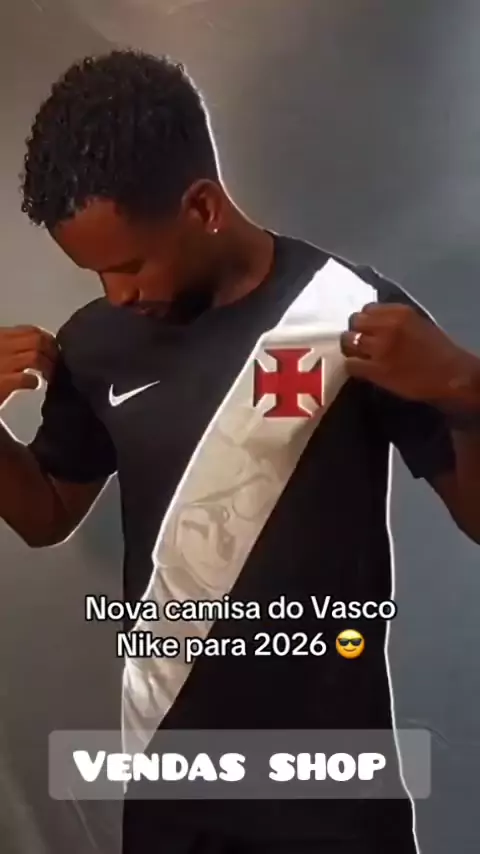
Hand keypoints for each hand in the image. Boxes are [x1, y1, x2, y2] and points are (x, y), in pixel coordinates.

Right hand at [0, 325, 57, 408]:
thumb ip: (10, 346)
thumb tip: (37, 346)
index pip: (30, 331)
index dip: (47, 339)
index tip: (53, 349)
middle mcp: (0, 346)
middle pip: (38, 340)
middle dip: (53, 352)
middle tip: (57, 364)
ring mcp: (1, 363)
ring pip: (36, 356)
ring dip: (48, 367)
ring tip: (50, 376)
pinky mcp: (2, 382)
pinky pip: (28, 378)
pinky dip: (35, 381)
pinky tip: (34, 385)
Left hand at [340, 303, 477, 404]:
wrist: (451, 376)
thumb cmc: (438, 351)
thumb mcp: (418, 324)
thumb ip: (395, 320)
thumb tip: (373, 323)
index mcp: (399, 312)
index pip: (367, 309)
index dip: (365, 320)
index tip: (367, 328)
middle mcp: (387, 326)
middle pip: (354, 322)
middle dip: (355, 331)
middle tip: (359, 343)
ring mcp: (380, 348)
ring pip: (348, 342)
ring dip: (350, 348)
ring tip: (357, 356)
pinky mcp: (376, 370)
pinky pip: (351, 364)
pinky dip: (352, 366)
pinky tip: (360, 370)